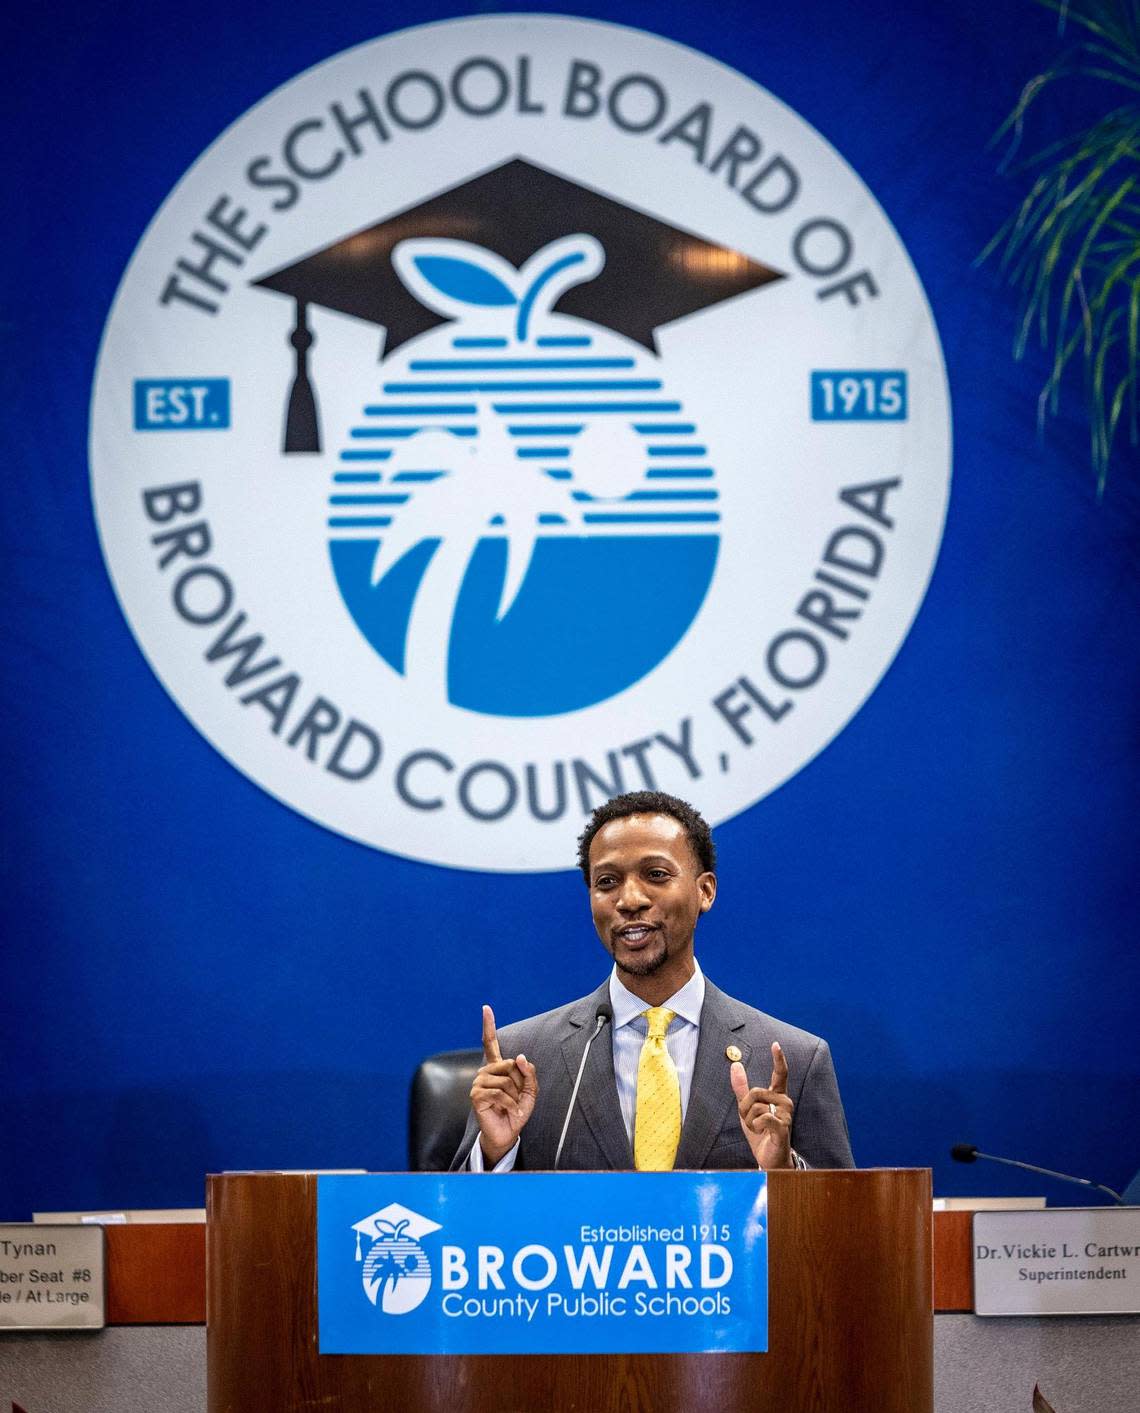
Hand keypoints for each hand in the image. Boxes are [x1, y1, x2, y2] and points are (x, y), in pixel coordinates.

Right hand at [470, 1004, 537, 1165]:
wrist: (507, 1133)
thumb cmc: (517, 1110)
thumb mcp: (530, 1091)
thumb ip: (528, 1072)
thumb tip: (519, 1057)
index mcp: (497, 1067)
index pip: (490, 1042)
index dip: (488, 1025)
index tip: (486, 1008)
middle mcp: (485, 1071)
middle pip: (510, 1064)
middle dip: (521, 1083)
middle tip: (517, 1098)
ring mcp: (479, 1082)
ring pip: (506, 1080)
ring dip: (516, 1097)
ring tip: (512, 1107)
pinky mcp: (476, 1095)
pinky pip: (500, 1093)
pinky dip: (511, 1105)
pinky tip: (510, 1111)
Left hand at [730, 1042, 793, 1170]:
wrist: (768, 1159)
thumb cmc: (760, 1132)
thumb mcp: (746, 1108)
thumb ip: (741, 1088)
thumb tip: (735, 1065)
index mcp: (777, 1095)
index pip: (780, 1073)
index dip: (778, 1059)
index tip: (775, 1044)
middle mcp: (785, 1102)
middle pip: (755, 1092)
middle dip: (744, 1107)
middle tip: (750, 1121)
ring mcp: (786, 1115)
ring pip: (756, 1106)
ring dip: (749, 1120)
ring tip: (758, 1129)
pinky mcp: (783, 1127)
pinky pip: (762, 1118)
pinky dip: (755, 1126)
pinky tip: (762, 1133)